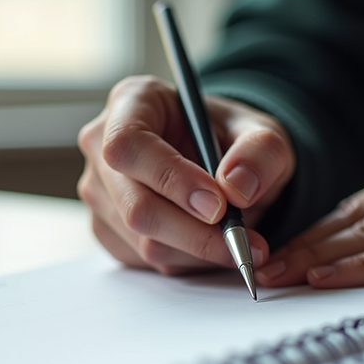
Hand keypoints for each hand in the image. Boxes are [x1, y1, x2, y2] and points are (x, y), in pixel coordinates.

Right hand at [77, 75, 294, 274]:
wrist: (222, 165)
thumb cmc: (231, 139)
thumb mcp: (262, 133)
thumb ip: (261, 152)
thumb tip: (237, 187)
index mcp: (133, 102)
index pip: (129, 145)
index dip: (172, 179)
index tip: (218, 205)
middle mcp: (102, 146)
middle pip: (136, 206)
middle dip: (196, 233)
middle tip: (244, 241)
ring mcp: (100, 191)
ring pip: (143, 242)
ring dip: (198, 251)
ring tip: (238, 240)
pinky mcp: (106, 229)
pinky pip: (145, 260)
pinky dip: (187, 261)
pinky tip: (208, 241)